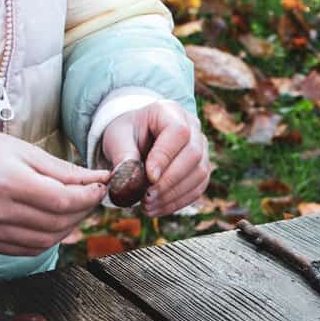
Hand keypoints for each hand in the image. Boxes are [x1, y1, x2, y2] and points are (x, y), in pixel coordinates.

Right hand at [0, 128, 108, 255]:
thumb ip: (65, 170)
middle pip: (57, 223)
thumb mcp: (26, 150)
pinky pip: (29, 250)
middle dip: (83, 212)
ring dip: (69, 228)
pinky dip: (49, 239)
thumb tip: (100, 178)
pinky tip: (54, 222)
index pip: (61, 201)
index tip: (100, 188)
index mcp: (7, 182)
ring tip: (75, 210)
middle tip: (91, 198)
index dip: (88, 197)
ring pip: (47, 241)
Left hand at [101, 100, 209, 216]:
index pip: (178, 132)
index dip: (165, 157)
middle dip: (170, 181)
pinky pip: (198, 187)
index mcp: (170, 111)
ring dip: (174, 195)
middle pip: (193, 154)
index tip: (148, 178)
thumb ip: (123, 155)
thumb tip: (130, 179)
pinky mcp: (202, 168)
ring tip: (148, 206)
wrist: (136, 138)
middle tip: (146, 198)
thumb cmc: (127, 134)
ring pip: (200, 174)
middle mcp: (193, 127)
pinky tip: (158, 209)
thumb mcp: (117, 138)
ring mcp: (202, 148)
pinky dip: (178, 202)